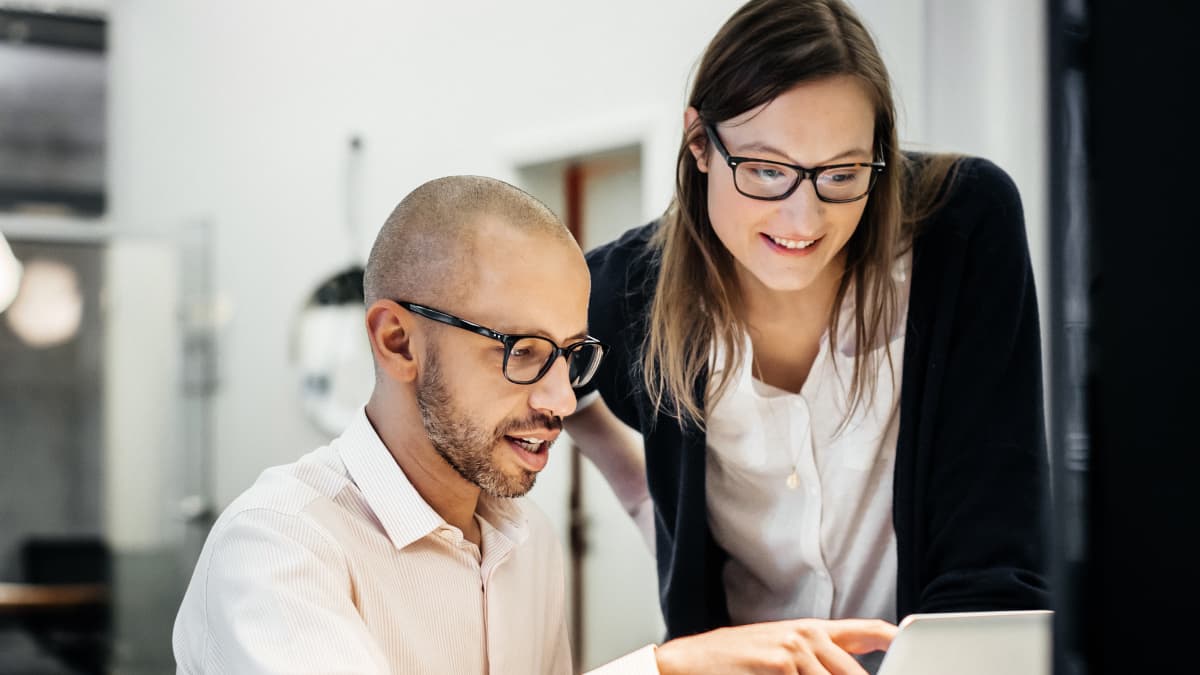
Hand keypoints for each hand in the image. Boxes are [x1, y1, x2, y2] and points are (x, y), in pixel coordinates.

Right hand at [653, 618, 896, 674]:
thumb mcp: (781, 653)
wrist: (692, 663)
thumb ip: (818, 661)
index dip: (897, 641)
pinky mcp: (781, 663)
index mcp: (812, 630)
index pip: (868, 631)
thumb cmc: (738, 663)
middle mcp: (808, 635)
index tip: (914, 648)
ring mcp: (795, 649)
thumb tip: (848, 670)